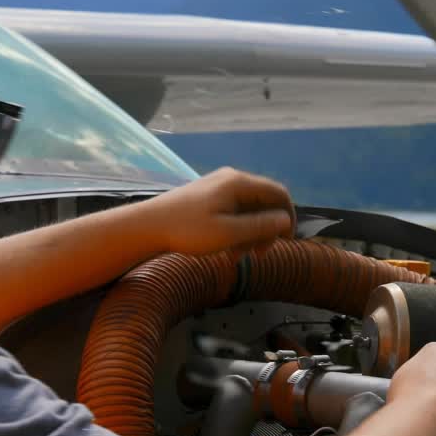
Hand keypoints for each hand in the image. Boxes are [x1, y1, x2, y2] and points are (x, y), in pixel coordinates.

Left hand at [145, 167, 295, 256]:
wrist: (148, 226)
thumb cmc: (188, 231)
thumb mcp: (228, 233)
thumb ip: (260, 226)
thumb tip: (285, 221)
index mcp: (239, 184)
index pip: (279, 193)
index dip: (287, 217)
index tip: (285, 241)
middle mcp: (232, 180)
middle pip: (264, 202)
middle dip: (266, 229)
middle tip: (258, 255)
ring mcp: (219, 187)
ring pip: (248, 209)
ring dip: (250, 233)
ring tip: (239, 256)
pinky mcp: (208, 197)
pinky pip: (233, 211)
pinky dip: (237, 229)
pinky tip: (228, 249)